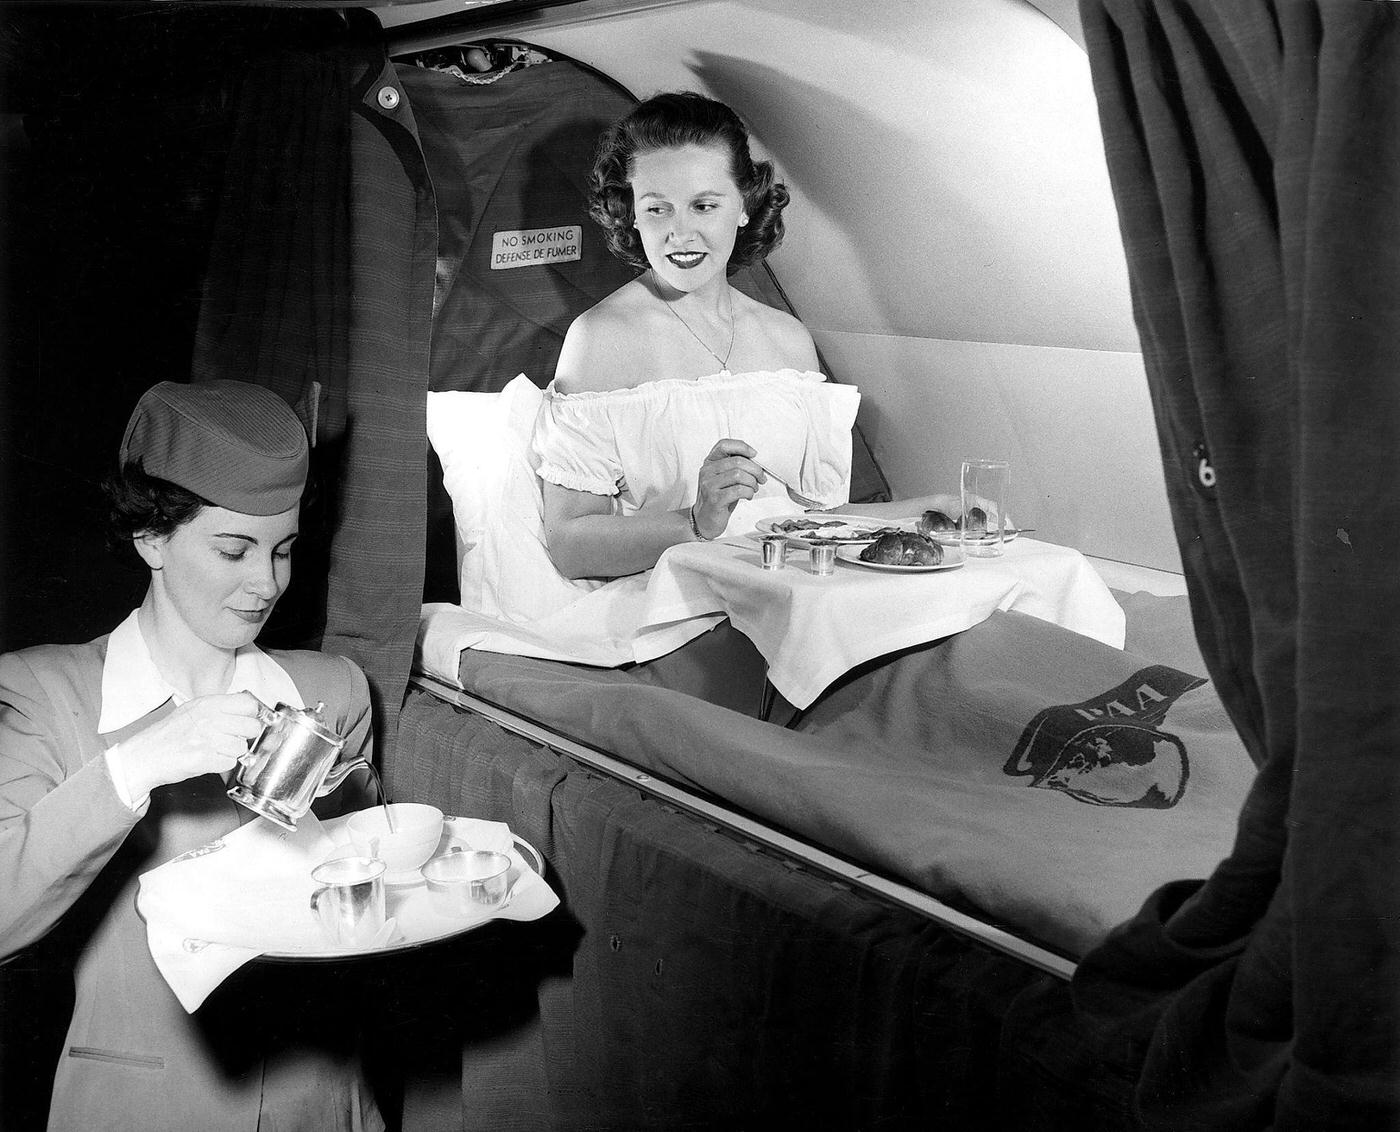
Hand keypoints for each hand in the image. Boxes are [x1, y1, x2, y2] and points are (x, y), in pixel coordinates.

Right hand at [114, 692, 266, 799]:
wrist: (144, 756)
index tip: (247, 720)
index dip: (251, 715)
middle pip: (252, 727)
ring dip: (232, 752)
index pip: (248, 704)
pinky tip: (209, 760)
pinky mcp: (204, 759)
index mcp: (207, 704)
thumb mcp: (192, 710)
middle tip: (231, 738)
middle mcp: (209, 719)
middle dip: (245, 736)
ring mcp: (207, 739)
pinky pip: (230, 763)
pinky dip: (222, 764)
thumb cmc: (167, 734)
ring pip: (242, 747)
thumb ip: (219, 707)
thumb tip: (247, 707)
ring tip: (214, 750)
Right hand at [693, 438, 767, 538]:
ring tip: (753, 488)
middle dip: (755, 470)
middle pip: (737, 461)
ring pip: (739, 475)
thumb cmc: (718, 498)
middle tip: (761, 478)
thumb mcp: (725, 479)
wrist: (705, 520)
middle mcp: (707, 471)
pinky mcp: (715, 499)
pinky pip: (738, 490)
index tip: (754, 454)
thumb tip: (756, 462)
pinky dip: (749, 492)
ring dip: (752, 482)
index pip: (724, 445)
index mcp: (710, 463)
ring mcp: (709, 485)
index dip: (742, 447)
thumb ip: (735, 467)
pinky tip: (748, 496)